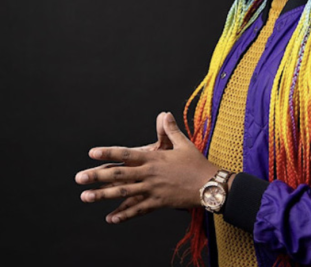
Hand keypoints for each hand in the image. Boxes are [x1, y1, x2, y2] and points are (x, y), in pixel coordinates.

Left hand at [75, 112, 217, 223]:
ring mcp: (152, 190)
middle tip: (79, 178)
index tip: (93, 153)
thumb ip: (170, 130)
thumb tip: (164, 114)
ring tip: (86, 197)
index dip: (109, 153)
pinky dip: (124, 215)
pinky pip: (138, 210)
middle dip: (97, 176)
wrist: (209, 184)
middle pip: (119, 175)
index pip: (127, 154)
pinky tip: (110, 218)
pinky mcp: (158, 203)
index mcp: (154, 158)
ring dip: (103, 195)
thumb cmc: (196, 163)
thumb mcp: (183, 144)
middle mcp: (150, 174)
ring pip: (123, 193)